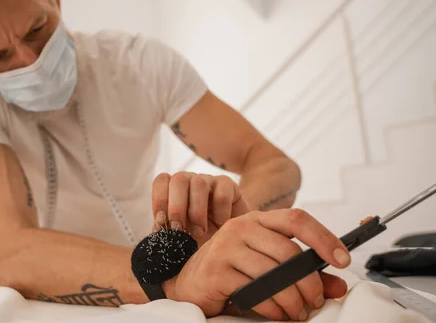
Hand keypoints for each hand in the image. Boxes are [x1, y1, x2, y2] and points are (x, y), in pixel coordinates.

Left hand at [152, 172, 249, 243]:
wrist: (231, 247)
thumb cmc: (200, 245)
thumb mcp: (177, 244)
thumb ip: (163, 239)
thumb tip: (147, 246)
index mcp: (174, 192)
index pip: (161, 181)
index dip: (159, 199)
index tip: (162, 222)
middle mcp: (190, 183)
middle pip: (178, 179)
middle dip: (176, 206)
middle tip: (181, 230)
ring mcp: (210, 182)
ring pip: (199, 182)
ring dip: (197, 210)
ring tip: (201, 231)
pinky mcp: (230, 187)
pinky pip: (222, 189)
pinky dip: (219, 210)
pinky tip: (221, 224)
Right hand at [163, 209, 350, 319]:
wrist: (189, 283)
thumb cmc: (231, 271)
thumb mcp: (268, 267)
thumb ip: (302, 273)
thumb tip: (338, 286)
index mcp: (256, 219)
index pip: (296, 218)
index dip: (323, 237)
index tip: (343, 260)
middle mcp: (240, 227)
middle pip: (288, 252)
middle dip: (310, 283)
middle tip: (314, 301)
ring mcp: (226, 247)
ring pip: (274, 274)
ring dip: (293, 300)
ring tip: (298, 312)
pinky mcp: (217, 271)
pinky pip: (256, 291)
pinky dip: (273, 307)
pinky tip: (278, 313)